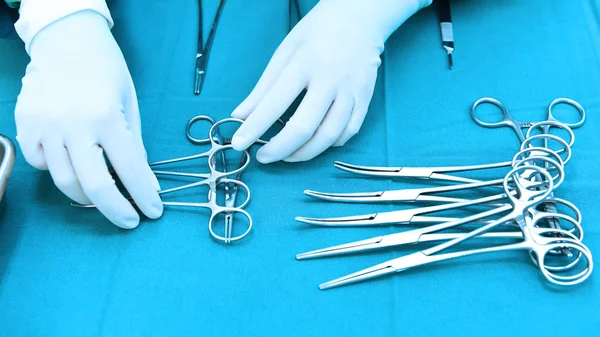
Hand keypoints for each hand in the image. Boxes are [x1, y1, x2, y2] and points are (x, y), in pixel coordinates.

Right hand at [14, 10, 161, 228]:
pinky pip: (40, 164)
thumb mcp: (131, 104)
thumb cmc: (107, 70)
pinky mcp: (24, 125)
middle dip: (116, 211)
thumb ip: (135, 145)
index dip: (143, 197)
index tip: (153, 212)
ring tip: (105, 195)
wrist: (67, 40)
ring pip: (64, 181)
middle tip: (130, 219)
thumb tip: (145, 184)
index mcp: (107, 117)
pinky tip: (73, 163)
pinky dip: (58, 170)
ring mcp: (44, 126)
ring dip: (87, 196)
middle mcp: (73, 125)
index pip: (130, 170)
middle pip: (93, 187)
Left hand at [231, 0, 431, 162]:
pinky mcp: (366, 98)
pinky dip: (330, 145)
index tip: (239, 144)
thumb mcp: (284, 52)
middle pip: (304, 127)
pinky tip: (315, 144)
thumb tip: (240, 116)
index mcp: (304, 63)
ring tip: (287, 156)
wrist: (360, 17)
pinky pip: (349, 132)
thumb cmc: (317, 33)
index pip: (274, 103)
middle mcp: (330, 79)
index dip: (254, 128)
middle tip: (263, 157)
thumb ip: (263, 88)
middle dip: (279, 149)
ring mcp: (351, 90)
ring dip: (304, 153)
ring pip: (329, 135)